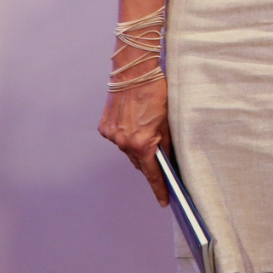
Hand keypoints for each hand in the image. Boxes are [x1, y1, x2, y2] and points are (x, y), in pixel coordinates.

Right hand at [98, 77, 170, 205]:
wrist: (134, 72)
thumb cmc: (155, 91)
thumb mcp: (167, 119)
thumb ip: (165, 142)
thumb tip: (166, 158)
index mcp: (142, 143)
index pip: (152, 173)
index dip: (159, 188)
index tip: (164, 201)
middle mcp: (123, 143)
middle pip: (139, 161)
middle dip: (149, 161)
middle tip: (159, 156)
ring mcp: (112, 135)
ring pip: (127, 150)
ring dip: (137, 146)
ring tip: (145, 129)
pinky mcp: (104, 127)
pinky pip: (117, 138)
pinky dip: (125, 135)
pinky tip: (132, 122)